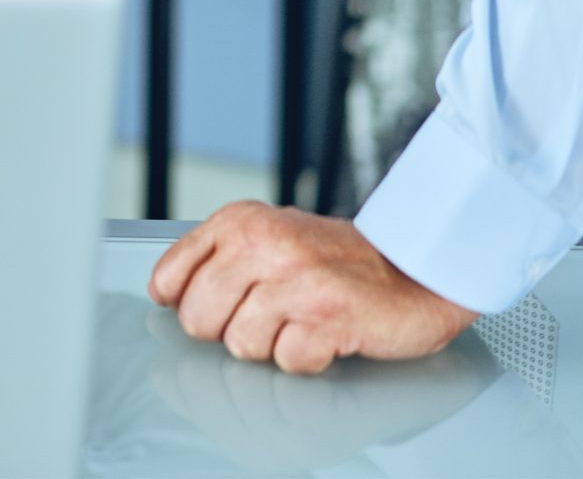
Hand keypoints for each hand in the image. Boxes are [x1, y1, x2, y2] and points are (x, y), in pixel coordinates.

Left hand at [147, 202, 479, 374]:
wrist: (416, 268)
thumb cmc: (339, 260)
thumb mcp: (269, 237)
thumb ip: (218, 257)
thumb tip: (166, 294)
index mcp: (240, 221)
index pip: (170, 277)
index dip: (181, 304)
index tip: (201, 311)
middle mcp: (262, 244)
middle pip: (198, 319)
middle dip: (226, 331)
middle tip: (264, 319)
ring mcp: (295, 280)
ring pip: (240, 344)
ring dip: (271, 345)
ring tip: (299, 322)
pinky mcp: (326, 316)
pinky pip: (287, 361)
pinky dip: (306, 358)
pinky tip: (324, 335)